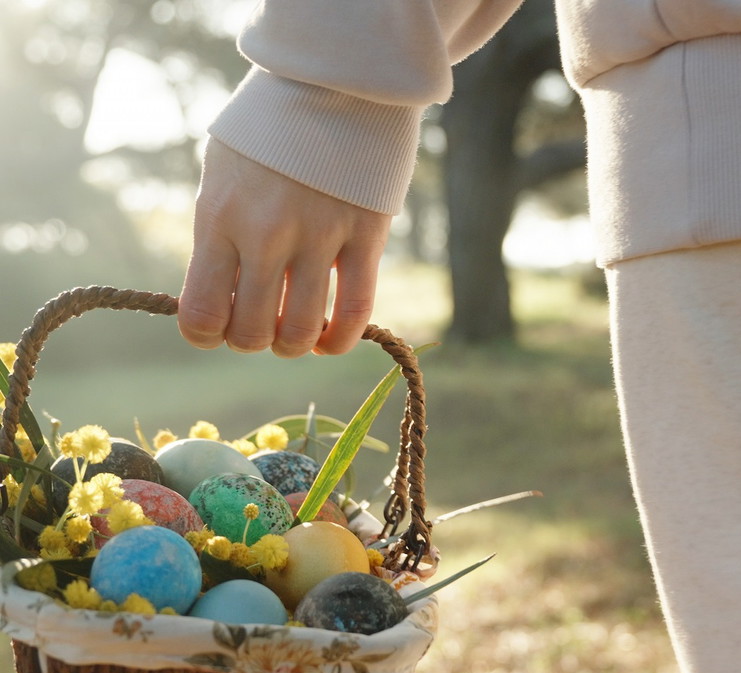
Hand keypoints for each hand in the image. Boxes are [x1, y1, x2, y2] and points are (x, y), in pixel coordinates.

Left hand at [179, 139, 392, 356]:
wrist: (330, 86)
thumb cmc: (268, 134)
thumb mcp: (220, 175)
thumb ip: (216, 235)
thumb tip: (221, 296)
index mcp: (219, 218)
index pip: (201, 313)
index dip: (206, 335)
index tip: (217, 327)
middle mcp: (265, 234)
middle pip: (251, 331)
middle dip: (252, 341)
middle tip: (261, 326)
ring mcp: (319, 237)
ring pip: (301, 330)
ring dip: (295, 345)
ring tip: (297, 332)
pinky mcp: (365, 236)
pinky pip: (355, 310)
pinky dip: (341, 339)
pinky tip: (331, 340)